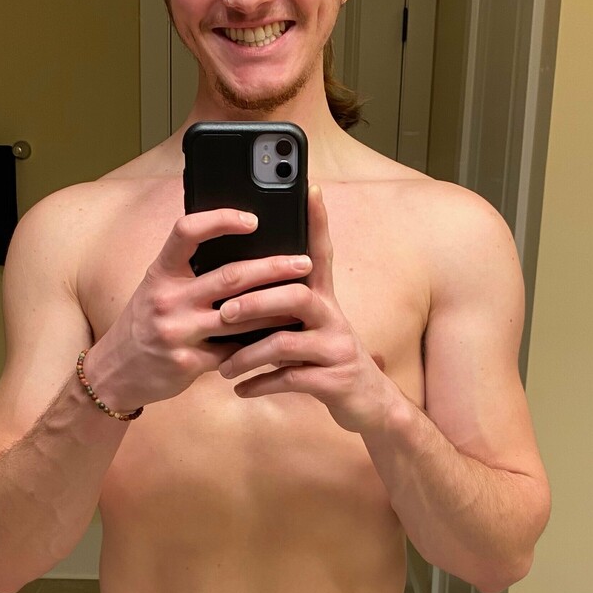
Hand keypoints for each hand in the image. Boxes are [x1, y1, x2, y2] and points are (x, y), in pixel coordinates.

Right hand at [83, 208, 316, 411]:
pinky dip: (259, 343)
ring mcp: (178, 332)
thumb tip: (235, 246)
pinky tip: (280, 336)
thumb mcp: (156, 288)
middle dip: (274, 268)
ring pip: (241, 316)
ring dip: (277, 307)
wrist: (115, 373)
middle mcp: (168, 299)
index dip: (221, 219)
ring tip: (304, 298)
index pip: (188, 232)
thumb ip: (187, 270)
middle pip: (231, 276)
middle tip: (303, 262)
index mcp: (161, 273)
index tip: (253, 219)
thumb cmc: (144, 324)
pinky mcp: (188, 362)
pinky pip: (233, 351)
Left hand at [216, 186, 397, 433]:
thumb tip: (240, 288)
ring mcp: (336, 349)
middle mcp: (333, 318)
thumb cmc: (326, 359)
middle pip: (296, 296)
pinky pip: (291, 378)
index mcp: (324, 300)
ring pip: (287, 342)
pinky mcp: (334, 381)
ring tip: (223, 367)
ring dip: (248, 354)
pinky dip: (261, 384)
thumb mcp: (312, 327)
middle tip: (223, 313)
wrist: (369, 403)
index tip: (310, 189)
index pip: (320, 253)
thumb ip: (285, 307)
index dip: (318, 222)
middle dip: (256, 301)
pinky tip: (241, 389)